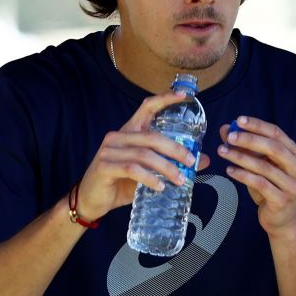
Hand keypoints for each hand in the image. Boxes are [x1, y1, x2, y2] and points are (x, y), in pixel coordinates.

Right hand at [70, 91, 210, 222]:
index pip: (147, 107)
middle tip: (191, 162)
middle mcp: (118, 136)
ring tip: (180, 180)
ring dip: (166, 167)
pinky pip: (132, 169)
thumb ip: (171, 164)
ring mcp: (109, 150)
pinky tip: (160, 186)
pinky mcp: (105, 166)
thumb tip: (203, 160)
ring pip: (144, 154)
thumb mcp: (149, 172)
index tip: (184, 95)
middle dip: (175, 149)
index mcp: (129, 132)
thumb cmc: (121, 184)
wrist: (93, 200)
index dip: (165, 99)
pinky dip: (149, 178)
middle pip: (152, 136)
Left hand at [217, 117, 295, 235]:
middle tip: (229, 137)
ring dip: (241, 157)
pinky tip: (230, 170)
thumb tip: (226, 128)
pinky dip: (242, 175)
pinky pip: (259, 183)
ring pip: (264, 166)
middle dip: (249, 139)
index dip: (257, 125)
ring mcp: (292, 185)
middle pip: (273, 147)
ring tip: (223, 152)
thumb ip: (245, 147)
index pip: (277, 133)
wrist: (283, 220)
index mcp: (295, 155)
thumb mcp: (259, 165)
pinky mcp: (282, 200)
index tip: (238, 121)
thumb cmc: (271, 189)